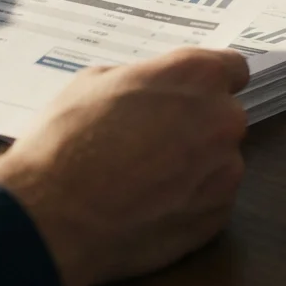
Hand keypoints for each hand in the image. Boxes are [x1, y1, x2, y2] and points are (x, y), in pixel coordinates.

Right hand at [0, 48, 250, 285]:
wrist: (52, 215)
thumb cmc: (66, 141)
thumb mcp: (95, 83)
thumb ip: (142, 81)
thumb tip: (152, 93)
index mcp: (196, 76)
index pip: (233, 68)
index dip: (208, 82)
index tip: (191, 94)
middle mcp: (222, 120)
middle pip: (224, 117)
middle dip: (197, 125)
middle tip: (152, 140)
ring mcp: (225, 172)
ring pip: (219, 161)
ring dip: (194, 166)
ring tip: (144, 180)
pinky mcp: (216, 217)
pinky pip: (211, 200)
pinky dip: (188, 202)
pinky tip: (148, 206)